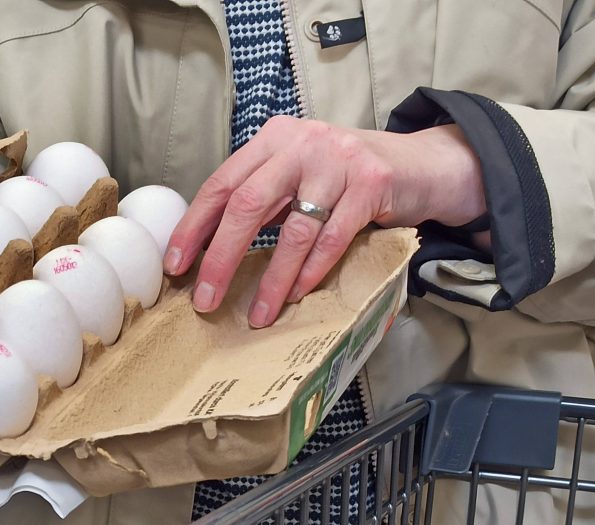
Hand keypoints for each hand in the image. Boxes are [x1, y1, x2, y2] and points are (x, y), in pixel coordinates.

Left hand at [163, 119, 487, 327]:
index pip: (221, 184)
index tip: (175, 265)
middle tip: (206, 299)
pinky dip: (313, 269)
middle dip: (221, 257)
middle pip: (247, 204)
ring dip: (272, 278)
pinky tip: (298, 294)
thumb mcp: (297, 175)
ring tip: (258, 313)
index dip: (194, 227)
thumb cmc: (345, 179)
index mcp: (273, 140)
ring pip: (294, 228)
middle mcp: (301, 144)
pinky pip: (334, 236)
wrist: (419, 164)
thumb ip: (261, 198)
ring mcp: (338, 161)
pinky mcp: (372, 183)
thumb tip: (208, 249)